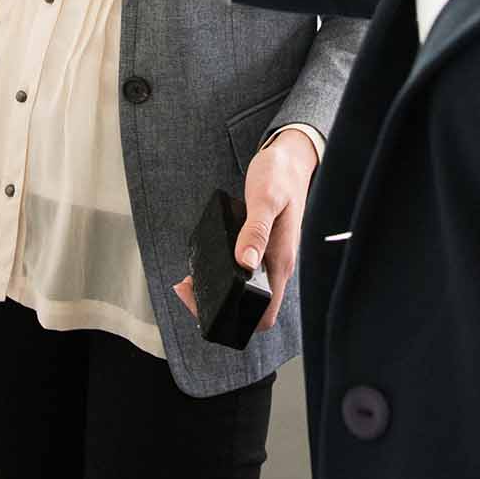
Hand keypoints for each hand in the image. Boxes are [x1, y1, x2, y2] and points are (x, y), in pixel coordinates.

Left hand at [172, 128, 317, 335]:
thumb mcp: (265, 199)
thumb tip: (246, 263)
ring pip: (245, 292)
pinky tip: (203, 265)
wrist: (290, 158)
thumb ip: (256, 230)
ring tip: (190, 281)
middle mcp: (277, 265)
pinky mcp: (261, 249)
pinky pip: (242, 273)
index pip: (265, 313)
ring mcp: (269, 259)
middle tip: (189, 290)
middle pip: (251, 308)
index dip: (237, 320)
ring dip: (217, 293)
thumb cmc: (280, 175)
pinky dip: (222, 275)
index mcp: (281, 261)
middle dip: (218, 308)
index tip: (207, 304)